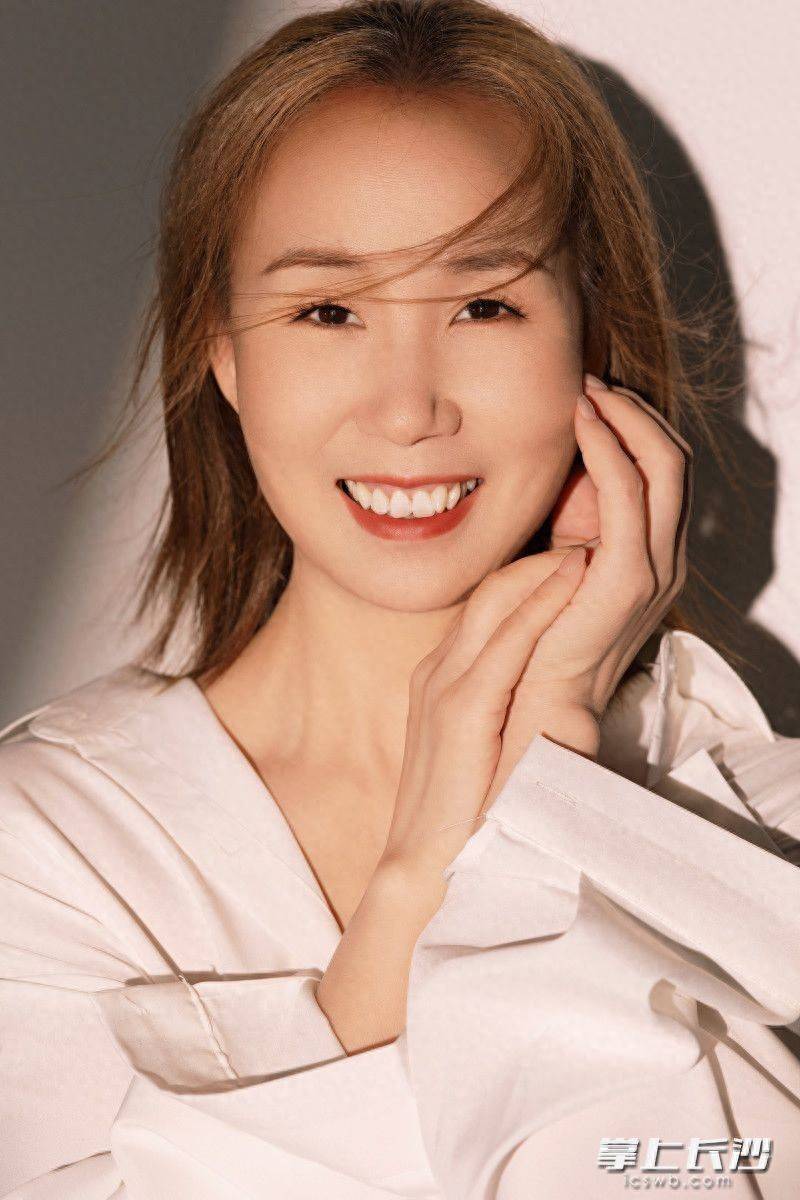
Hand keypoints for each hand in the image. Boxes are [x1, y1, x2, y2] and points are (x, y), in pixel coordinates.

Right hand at [380, 544, 591, 877]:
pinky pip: (505, 643)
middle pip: (491, 590)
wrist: (425, 871)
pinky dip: (540, 604)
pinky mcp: (460, 712)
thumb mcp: (480, 745)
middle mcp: (437, 670)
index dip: (532, 572)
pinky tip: (571, 577)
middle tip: (592, 528)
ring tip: (593, 538)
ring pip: (497, 603)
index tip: (577, 550)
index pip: (488, 605)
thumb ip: (501, 702)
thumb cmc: (463, 815)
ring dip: (547, 567)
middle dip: (541, 555)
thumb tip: (545, 678)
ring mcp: (443, 687)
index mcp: (441, 676)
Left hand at [487, 372, 692, 799]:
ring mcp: (651, 571)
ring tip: (588, 389)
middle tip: (592, 380)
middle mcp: (662, 561)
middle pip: (674, 462)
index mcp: (646, 561)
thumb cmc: (529, 646)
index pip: (661, 475)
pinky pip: (629, 496)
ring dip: (626, 419)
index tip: (591, 394)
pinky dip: (609, 449)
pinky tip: (581, 423)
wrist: (531, 716)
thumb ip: (560, 533)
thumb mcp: (549, 577)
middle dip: (636, 413)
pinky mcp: (626, 581)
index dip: (634, 428)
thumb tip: (548, 483)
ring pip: (665, 468)